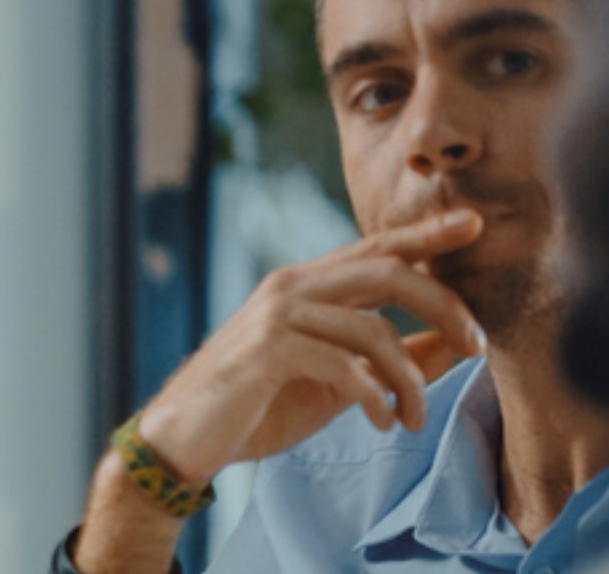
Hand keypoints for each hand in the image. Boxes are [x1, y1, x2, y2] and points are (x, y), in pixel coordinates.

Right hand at [135, 209, 487, 486]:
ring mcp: (276, 316)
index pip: (376, 249)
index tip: (473, 224)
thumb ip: (389, 360)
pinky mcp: (266, 350)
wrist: (183, 439)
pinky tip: (380, 422)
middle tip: (480, 347)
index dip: (426, 234)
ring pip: (374, 329)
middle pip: (388, 271)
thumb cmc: (258, 408)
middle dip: (445, 306)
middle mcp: (290, 288)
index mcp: (306, 287)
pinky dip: (375, 397)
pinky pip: (344, 365)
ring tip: (414, 419)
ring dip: (411, 381)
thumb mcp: (338, 383)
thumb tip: (454, 345)